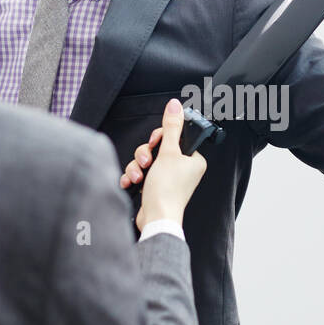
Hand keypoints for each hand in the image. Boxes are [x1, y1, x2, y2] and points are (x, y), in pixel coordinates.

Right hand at [132, 98, 206, 231]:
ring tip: (138, 177)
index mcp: (193, 160)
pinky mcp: (155, 187)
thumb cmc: (167, 190)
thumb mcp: (169, 152)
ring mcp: (168, 179)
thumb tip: (175, 105)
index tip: (155, 142)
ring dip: (137, 166)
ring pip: (146, 161)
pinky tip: (130, 183)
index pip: (175, 137)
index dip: (161, 137)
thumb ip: (170, 127)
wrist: (156, 219)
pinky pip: (141, 173)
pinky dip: (134, 177)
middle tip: (147, 162)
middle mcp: (182, 169)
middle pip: (157, 148)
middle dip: (145, 155)